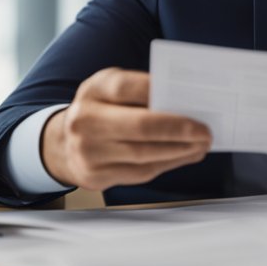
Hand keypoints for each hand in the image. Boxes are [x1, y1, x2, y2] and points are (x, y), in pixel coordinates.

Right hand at [42, 68, 212, 190]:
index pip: (128, 88)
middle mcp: (85, 120)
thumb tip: (185, 103)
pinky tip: (184, 156)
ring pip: (144, 154)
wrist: (62, 144)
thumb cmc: (99, 110)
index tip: (192, 99)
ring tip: (201, 145)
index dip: (161, 93)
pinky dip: (168, 164)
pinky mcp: (96, 177)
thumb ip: (141, 93)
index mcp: (93, 90)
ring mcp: (88, 152)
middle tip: (204, 131)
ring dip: (180, 151)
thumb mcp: (111, 89)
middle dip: (179, 130)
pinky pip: (141, 172)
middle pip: (140, 127)